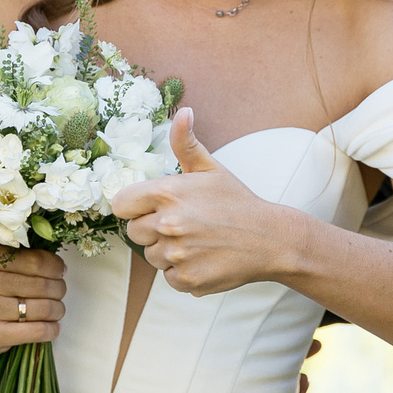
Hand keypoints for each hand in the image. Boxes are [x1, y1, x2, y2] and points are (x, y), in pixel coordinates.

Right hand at [0, 246, 67, 362]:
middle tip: (59, 292)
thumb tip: (60, 266)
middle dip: (58, 288)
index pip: (33, 259)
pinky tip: (52, 328)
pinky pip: (36, 330)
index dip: (54, 265)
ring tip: (57, 310)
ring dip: (57, 309)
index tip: (60, 271)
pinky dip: (51, 330)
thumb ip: (22, 259)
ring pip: (41, 307)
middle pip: (40, 284)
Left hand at [114, 110, 299, 295]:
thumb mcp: (211, 168)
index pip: (121, 206)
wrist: (270, 239)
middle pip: (134, 233)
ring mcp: (177, 254)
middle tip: (183, 225)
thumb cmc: (237, 201)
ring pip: (151, 257)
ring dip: (168, 252)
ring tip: (196, 241)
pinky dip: (183, 272)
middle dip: (152, 229)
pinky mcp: (187, 279)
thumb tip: (183, 112)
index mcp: (168, 193)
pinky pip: (168, 277)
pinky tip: (203, 258)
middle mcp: (168, 224)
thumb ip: (186, 143)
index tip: (152, 208)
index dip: (135, 207)